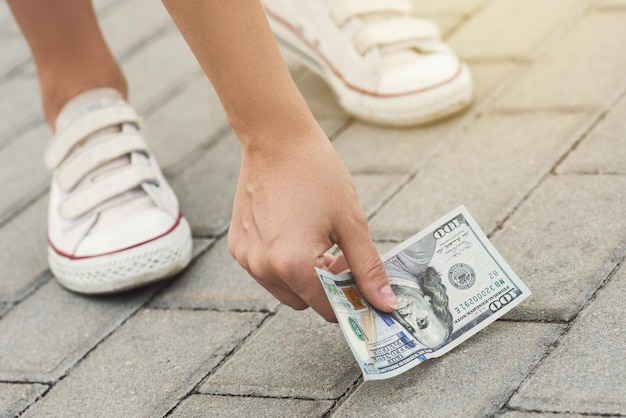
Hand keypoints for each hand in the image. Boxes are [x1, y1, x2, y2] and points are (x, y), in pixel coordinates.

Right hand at [228, 129, 397, 321]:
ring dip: (305, 278)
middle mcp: (264, 267)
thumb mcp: (351, 222)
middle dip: (328, 289)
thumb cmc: (316, 174)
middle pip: (306, 303)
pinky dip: (283, 264)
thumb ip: (368, 269)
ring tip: (319, 243)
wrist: (276, 140)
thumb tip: (386, 304)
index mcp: (294, 264)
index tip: (364, 290)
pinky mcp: (237, 247)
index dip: (350, 302)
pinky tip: (295, 234)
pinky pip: (266, 271)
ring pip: (285, 290)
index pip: (328, 309)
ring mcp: (247, 258)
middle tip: (341, 258)